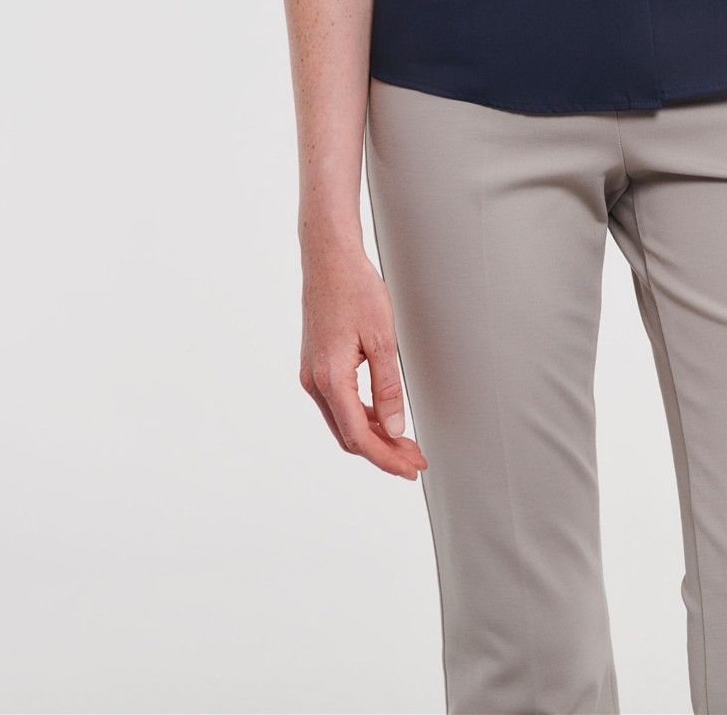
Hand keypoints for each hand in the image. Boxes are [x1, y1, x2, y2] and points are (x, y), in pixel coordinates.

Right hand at [299, 248, 428, 478]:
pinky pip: (338, 404)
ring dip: (374, 436)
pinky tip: (384, 417)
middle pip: (349, 436)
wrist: (329, 259)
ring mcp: (311, 375)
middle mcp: (314, 383)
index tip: (412, 467)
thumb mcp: (381, 338)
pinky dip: (362, 417)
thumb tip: (396, 429)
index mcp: (329, 379)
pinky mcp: (315, 366)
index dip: (387, 458)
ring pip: (343, 422)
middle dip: (383, 452)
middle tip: (415, 459)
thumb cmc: (355, 290)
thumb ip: (388, 387)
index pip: (359, 437)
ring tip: (405, 443)